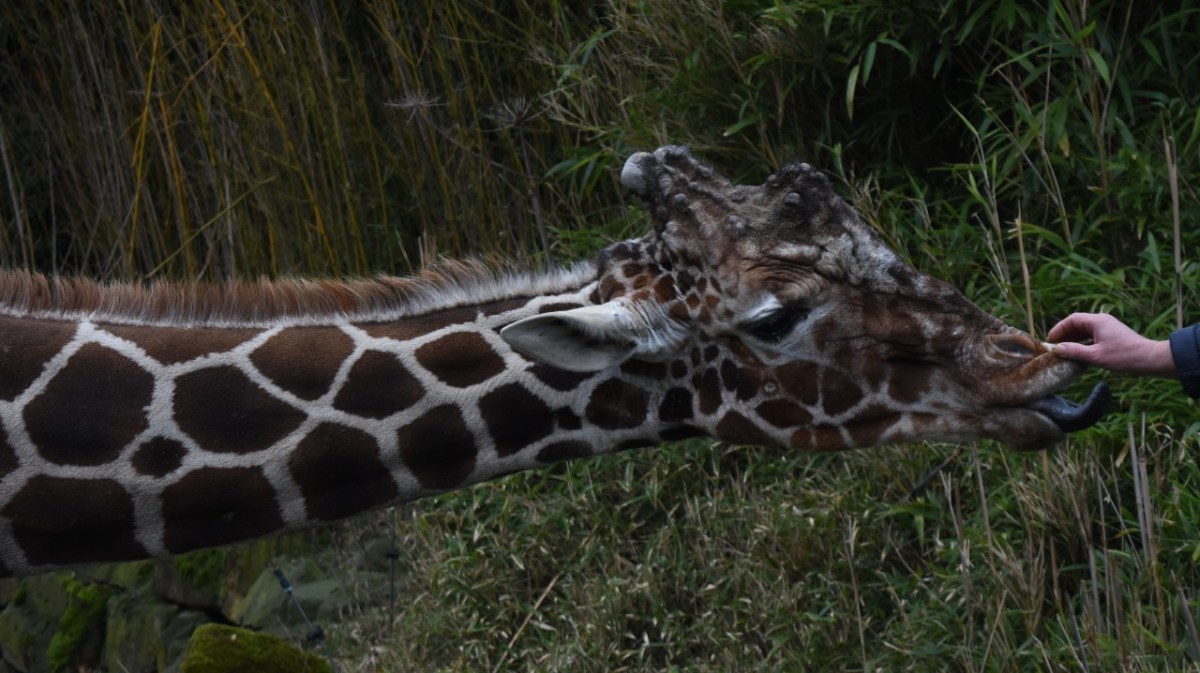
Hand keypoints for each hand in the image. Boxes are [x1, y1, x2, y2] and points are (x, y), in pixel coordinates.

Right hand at [1047, 313, 1175, 376]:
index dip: (1059, 329)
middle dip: (1065, 334)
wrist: (1150, 359)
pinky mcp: (1112, 336)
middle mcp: (1102, 321)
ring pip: (1085, 331)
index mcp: (1098, 321)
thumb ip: (1075, 351)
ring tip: (1064, 351)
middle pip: (1078, 324)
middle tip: (1055, 347)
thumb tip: (1057, 349)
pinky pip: (1092, 336)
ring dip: (1074, 339)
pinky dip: (1083, 343)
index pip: (1072, 319)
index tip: (1050, 340)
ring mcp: (1108, 328)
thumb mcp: (1096, 356)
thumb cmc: (1124, 356)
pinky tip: (1079, 353)